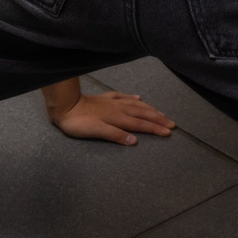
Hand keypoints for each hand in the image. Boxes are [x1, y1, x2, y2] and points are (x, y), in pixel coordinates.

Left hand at [44, 86, 175, 144]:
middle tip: (172, 123)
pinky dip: (132, 98)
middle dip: (158, 119)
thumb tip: (135, 140)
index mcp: (118, 118)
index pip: (141, 125)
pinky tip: (138, 97)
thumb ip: (115, 135)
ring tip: (161, 113)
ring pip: (136, 105)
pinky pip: (123, 96)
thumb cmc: (78, 123)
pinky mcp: (105, 98)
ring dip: (150, 109)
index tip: (169, 132)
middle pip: (143, 114)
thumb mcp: (96, 132)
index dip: (155, 128)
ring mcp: (112, 102)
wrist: (64, 105)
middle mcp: (119, 108)